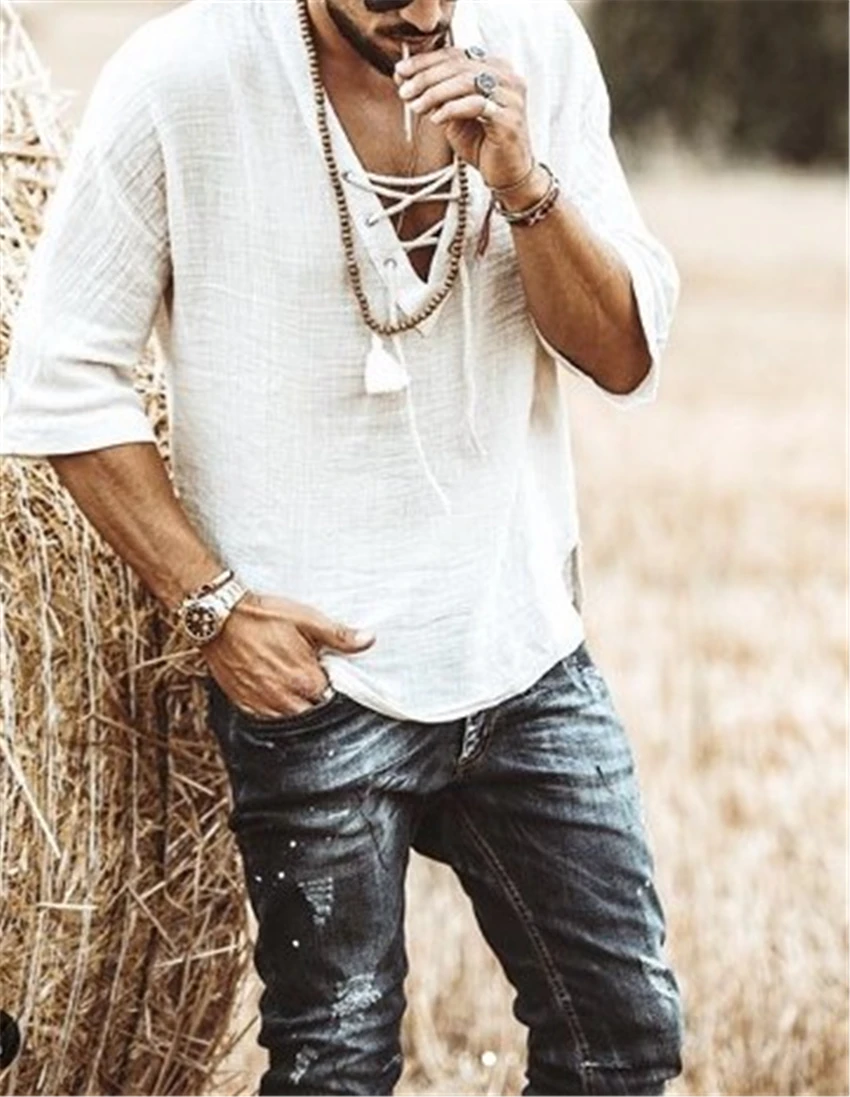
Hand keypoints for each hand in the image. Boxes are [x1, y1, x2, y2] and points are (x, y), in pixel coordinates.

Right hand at [201, 591, 375, 718]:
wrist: (219, 618)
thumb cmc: (263, 616)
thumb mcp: (306, 620)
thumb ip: (338, 635)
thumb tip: (369, 640)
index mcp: (305, 679)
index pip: (331, 699)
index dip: (332, 688)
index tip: (330, 677)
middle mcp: (284, 698)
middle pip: (312, 714)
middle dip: (316, 702)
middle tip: (312, 682)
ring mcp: (262, 703)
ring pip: (289, 720)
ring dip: (296, 709)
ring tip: (295, 689)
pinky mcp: (243, 703)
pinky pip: (264, 719)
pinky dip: (273, 712)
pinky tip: (275, 695)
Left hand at [395, 47, 533, 190]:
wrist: (507, 175)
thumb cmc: (483, 144)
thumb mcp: (454, 115)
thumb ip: (436, 96)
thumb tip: (405, 79)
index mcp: (494, 69)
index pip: (455, 55)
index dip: (425, 61)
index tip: (401, 70)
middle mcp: (507, 77)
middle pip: (459, 66)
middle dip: (426, 77)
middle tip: (405, 90)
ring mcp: (511, 97)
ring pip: (467, 82)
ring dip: (435, 93)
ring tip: (416, 106)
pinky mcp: (510, 119)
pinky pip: (476, 105)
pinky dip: (452, 109)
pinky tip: (436, 119)